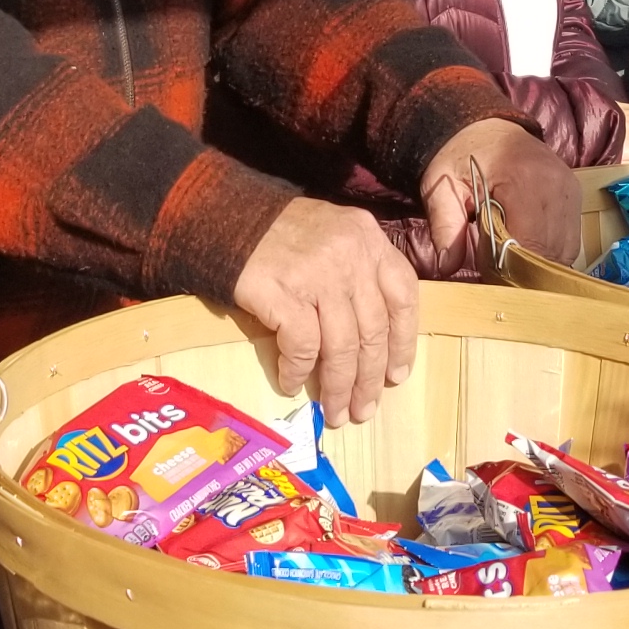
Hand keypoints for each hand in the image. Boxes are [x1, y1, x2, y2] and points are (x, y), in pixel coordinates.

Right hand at [232, 198, 418, 424]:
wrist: (226, 217)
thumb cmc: (281, 233)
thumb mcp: (335, 236)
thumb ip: (359, 272)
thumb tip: (373, 341)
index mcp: (369, 239)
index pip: (403, 295)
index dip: (403, 341)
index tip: (396, 375)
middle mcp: (351, 254)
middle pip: (373, 329)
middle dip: (370, 378)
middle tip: (363, 409)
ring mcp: (318, 274)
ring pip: (342, 346)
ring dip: (339, 386)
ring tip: (335, 412)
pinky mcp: (284, 293)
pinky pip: (302, 346)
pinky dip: (299, 371)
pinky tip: (292, 383)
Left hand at [422, 118, 582, 276]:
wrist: (484, 126)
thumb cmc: (461, 156)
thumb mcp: (442, 187)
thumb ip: (445, 226)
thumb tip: (448, 265)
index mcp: (522, 180)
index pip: (529, 244)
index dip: (511, 268)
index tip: (489, 276)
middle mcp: (555, 184)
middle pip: (550, 251)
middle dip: (525, 271)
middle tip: (499, 274)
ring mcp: (570, 188)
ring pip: (565, 250)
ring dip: (541, 264)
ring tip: (512, 261)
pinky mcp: (575, 194)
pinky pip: (570, 238)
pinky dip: (551, 251)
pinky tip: (528, 249)